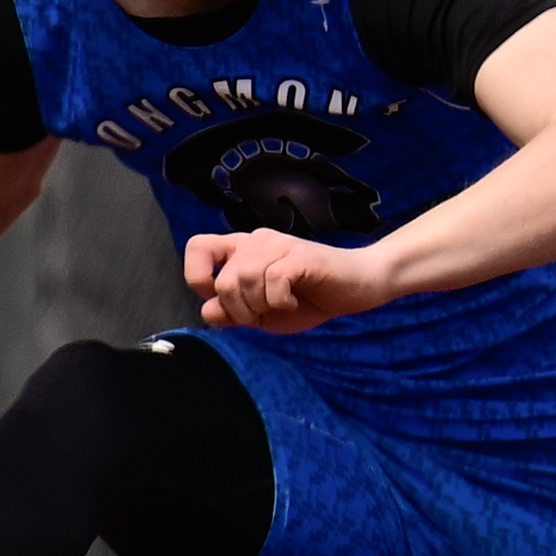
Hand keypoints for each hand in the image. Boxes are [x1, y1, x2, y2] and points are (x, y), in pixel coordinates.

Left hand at [186, 228, 389, 332]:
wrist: (357, 289)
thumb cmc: (311, 298)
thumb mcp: (264, 314)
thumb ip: (234, 312)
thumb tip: (209, 310)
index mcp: (242, 250)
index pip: (197, 247)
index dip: (199, 278)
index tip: (225, 300)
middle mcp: (256, 240)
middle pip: (223, 281)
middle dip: (240, 311)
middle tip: (263, 315)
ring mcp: (279, 244)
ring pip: (244, 280)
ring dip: (260, 306)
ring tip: (281, 307)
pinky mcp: (300, 254)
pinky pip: (273, 280)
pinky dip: (280, 301)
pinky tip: (294, 302)